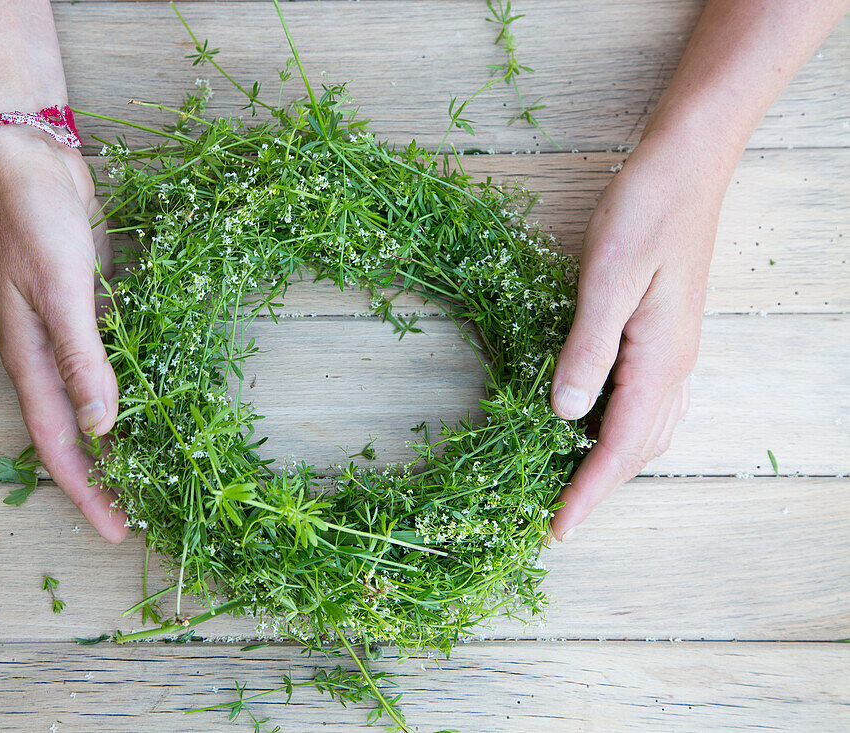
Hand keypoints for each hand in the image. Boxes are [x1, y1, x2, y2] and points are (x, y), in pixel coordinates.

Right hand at [0, 126, 126, 542]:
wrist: (28, 159)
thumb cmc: (35, 221)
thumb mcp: (60, 289)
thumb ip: (80, 357)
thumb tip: (100, 428)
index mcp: (30, 360)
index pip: (58, 446)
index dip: (87, 493)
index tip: (118, 533)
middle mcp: (47, 358)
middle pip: (77, 435)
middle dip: (108, 479)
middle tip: (147, 514)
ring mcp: (69, 335)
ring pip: (96, 404)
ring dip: (124, 439)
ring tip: (161, 471)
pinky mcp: (91, 311)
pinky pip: (113, 364)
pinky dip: (134, 390)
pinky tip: (163, 401)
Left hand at [549, 129, 728, 540]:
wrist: (686, 167)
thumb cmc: (644, 214)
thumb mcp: (606, 280)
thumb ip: (586, 351)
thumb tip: (564, 414)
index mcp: (659, 361)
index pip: (618, 447)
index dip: (587, 493)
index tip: (556, 530)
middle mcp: (674, 366)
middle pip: (638, 449)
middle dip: (599, 489)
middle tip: (558, 518)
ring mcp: (675, 351)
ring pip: (648, 429)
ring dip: (613, 464)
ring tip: (574, 486)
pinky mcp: (667, 335)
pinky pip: (650, 403)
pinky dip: (624, 431)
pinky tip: (600, 426)